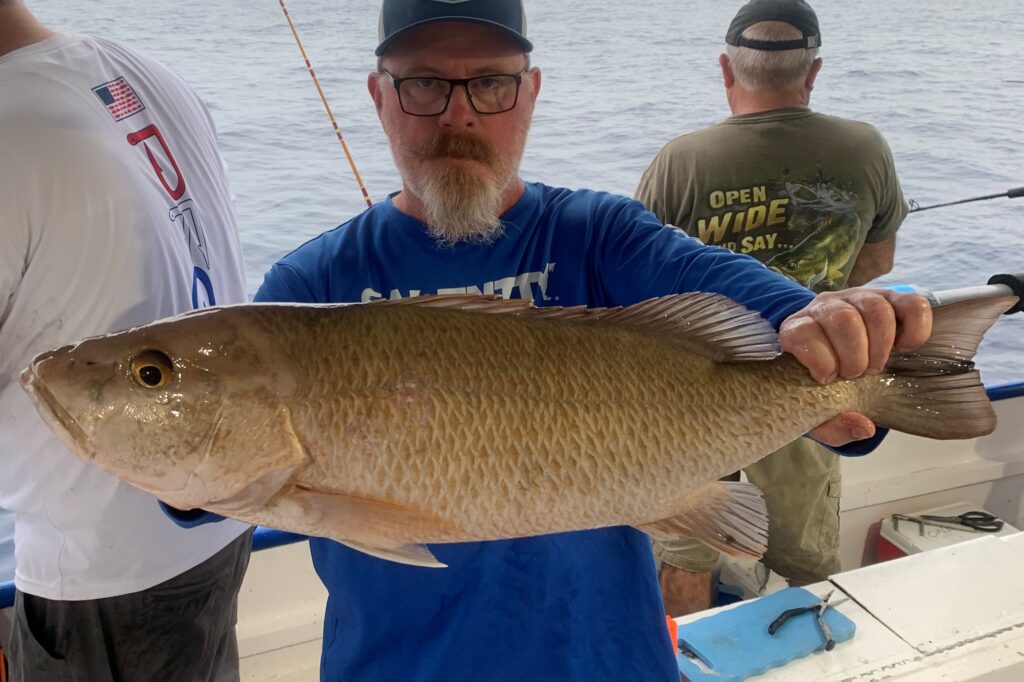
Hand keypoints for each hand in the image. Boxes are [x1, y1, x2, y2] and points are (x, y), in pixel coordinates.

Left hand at [779, 289, 931, 445]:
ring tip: (876, 366)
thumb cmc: (822, 385)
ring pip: (876, 308)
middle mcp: (825, 306)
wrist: (838, 359)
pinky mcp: (892, 297)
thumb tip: (864, 427)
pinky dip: (915, 328)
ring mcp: (858, 298)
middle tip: (857, 375)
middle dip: (855, 356)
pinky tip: (905, 347)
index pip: (801, 332)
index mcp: (797, 330)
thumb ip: (832, 425)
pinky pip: (912, 303)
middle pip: (843, 319)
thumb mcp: (818, 412)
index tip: (827, 379)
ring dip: (881, 345)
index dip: (818, 359)